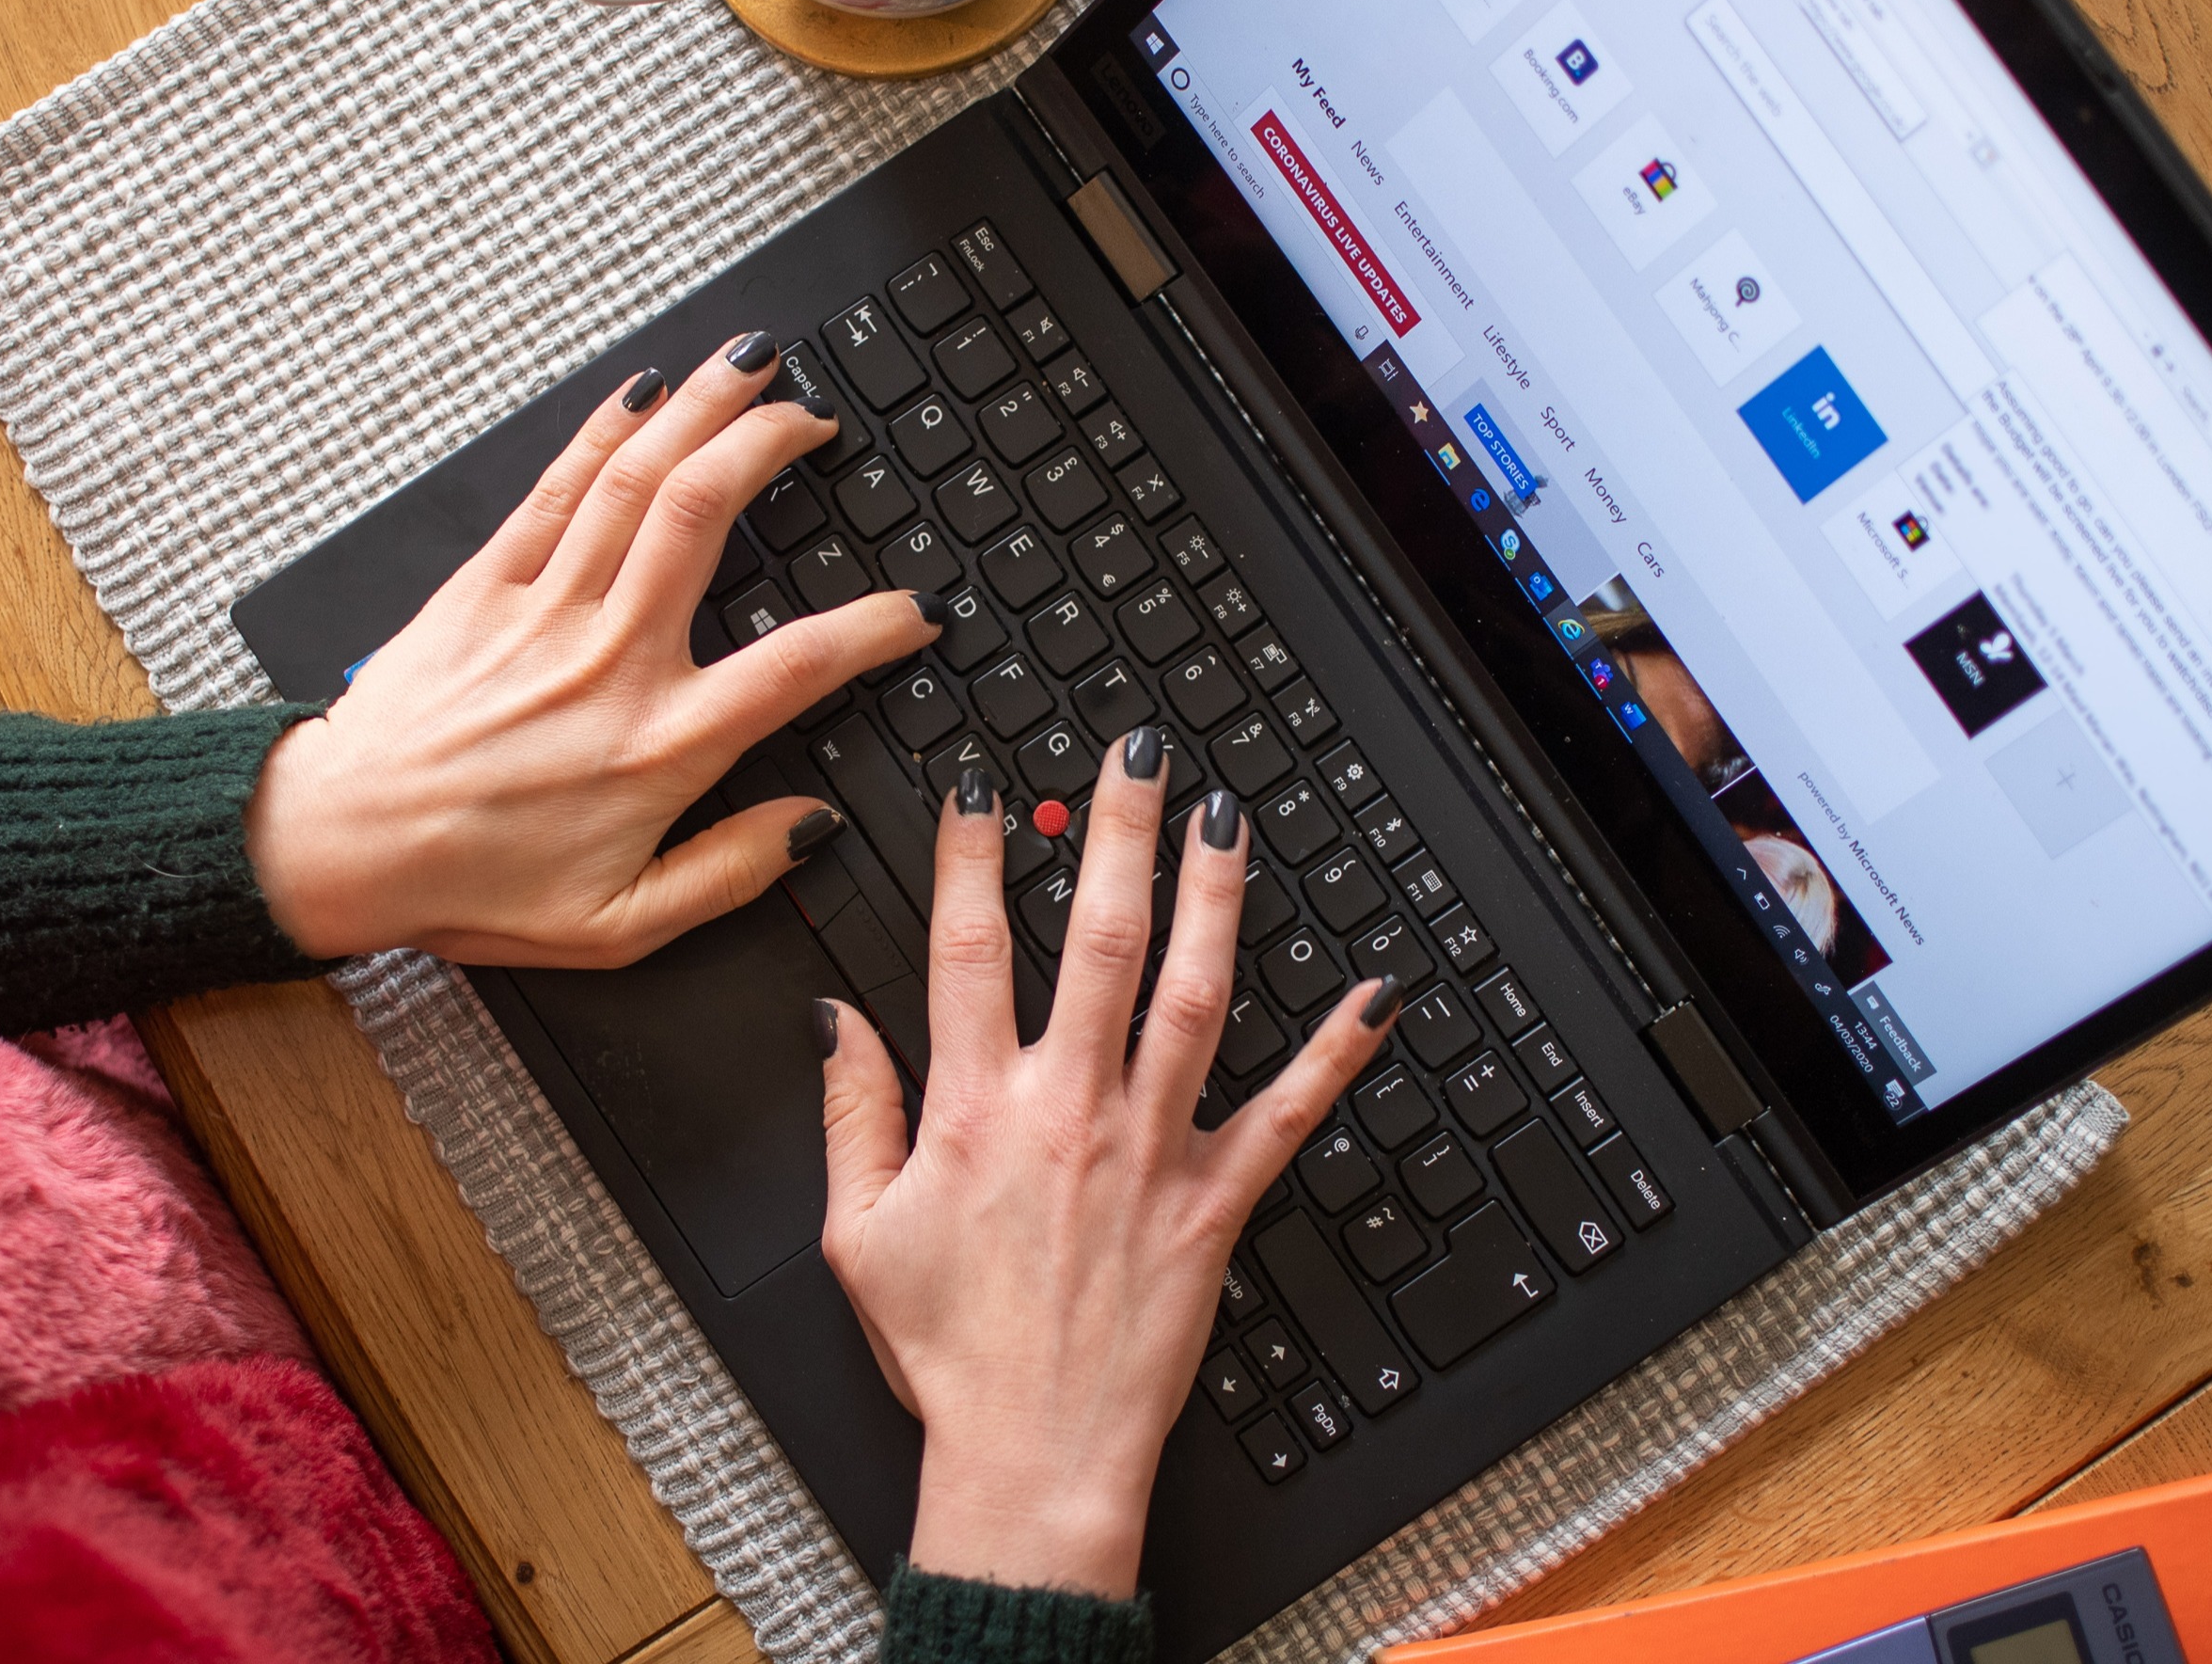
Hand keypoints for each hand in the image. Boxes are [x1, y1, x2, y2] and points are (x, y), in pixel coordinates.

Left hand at [245, 333, 939, 965]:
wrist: (337, 846)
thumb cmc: (467, 886)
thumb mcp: (618, 924)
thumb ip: (729, 874)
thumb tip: (811, 828)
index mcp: (658, 745)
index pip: (798, 664)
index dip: (874, 627)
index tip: (914, 608)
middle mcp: (609, 659)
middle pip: (708, 514)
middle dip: (771, 444)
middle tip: (815, 421)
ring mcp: (544, 610)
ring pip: (637, 480)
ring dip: (701, 408)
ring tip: (750, 366)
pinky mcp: (484, 585)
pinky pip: (556, 489)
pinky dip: (603, 431)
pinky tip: (643, 394)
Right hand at [816, 730, 1396, 1596]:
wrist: (1031, 1461)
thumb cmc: (947, 1356)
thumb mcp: (857, 1234)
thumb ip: (850, 1114)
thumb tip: (836, 1019)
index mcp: (973, 1111)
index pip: (964, 947)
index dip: (968, 852)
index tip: (980, 781)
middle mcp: (1068, 1112)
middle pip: (1099, 940)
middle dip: (1117, 832)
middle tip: (1135, 751)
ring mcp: (1150, 1153)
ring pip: (1195, 997)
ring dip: (1216, 898)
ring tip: (1227, 819)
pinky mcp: (1215, 1205)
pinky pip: (1288, 1116)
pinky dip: (1337, 1053)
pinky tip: (1375, 994)